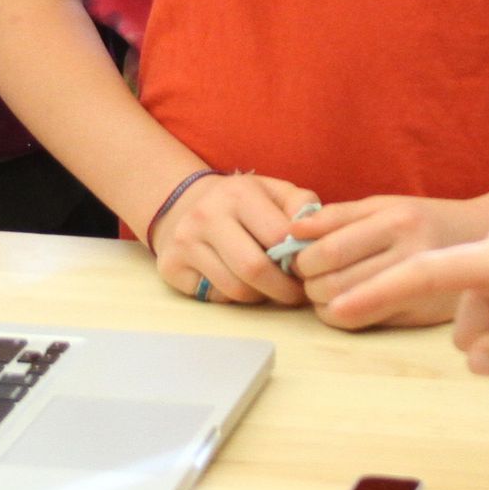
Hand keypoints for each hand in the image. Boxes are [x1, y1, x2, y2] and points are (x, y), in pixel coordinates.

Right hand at [151, 171, 317, 306]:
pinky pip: (214, 297)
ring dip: (260, 296)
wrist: (184, 202)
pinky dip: (232, 298)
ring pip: (235, 290)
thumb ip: (302, 207)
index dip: (300, 261)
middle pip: (254, 269)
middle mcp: (206, 216)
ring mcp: (184, 243)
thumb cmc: (241, 203)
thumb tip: (317, 238)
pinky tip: (237, 282)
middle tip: (295, 293)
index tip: (309, 271)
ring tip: (269, 287)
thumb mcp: (273, 191)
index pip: (279, 237)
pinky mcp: (171, 267)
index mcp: (238, 194)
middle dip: (283, 289)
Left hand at [290, 195, 488, 329]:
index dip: (302, 259)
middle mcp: (411, 254)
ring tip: (324, 289)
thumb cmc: (423, 220)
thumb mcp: (384, 204)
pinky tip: (344, 304)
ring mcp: (418, 288)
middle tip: (307, 277)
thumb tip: (293, 230)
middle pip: (333, 282)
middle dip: (308, 283)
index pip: (330, 249)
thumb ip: (337, 216)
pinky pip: (363, 324)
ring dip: (321, 303)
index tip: (299, 257)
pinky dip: (341, 316)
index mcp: (397, 220)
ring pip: (344, 308)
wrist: (480, 241)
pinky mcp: (419, 316)